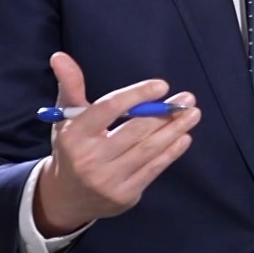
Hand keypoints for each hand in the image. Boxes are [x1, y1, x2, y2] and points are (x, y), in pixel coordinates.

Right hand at [31, 52, 199, 235]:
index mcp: (74, 135)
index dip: (136, 95)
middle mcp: (89, 158)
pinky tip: (184, 137)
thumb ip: (70, 86)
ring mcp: (107, 179)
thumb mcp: (66, 118)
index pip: (107, 109)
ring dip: (174, 130)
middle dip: (165, 112)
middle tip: (188, 98)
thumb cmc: (72, 147)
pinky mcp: (124, 195)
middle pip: (135, 130)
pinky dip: (171, 152)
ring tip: (193, 114)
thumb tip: (60, 56)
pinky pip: (153, 170)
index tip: (161, 85)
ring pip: (148, 149)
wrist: (66, 196)